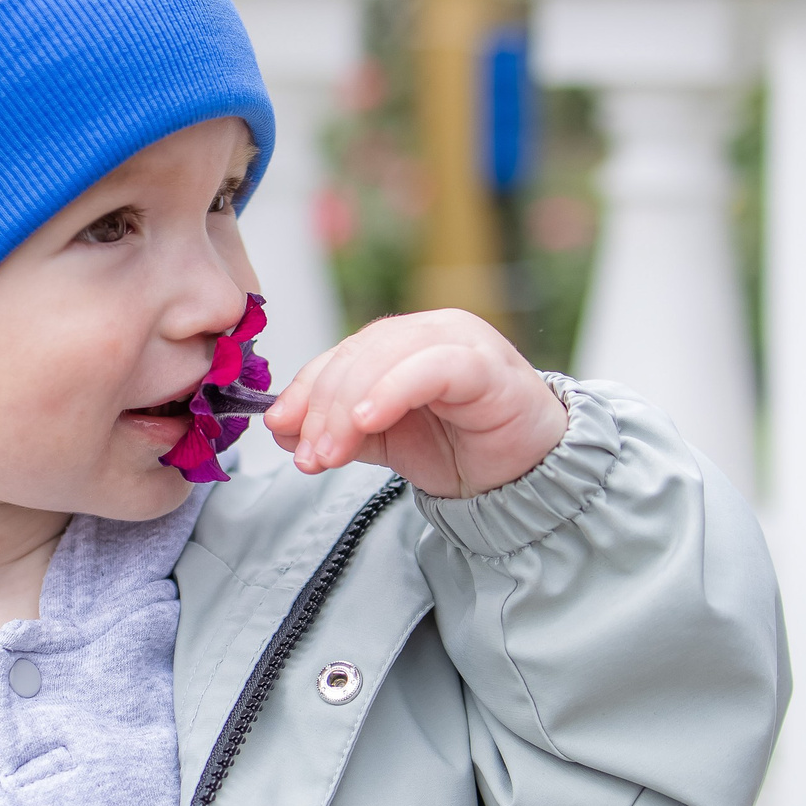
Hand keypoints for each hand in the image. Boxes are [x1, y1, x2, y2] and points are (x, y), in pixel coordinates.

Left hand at [264, 311, 566, 498]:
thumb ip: (339, 430)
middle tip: (308, 456)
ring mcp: (460, 341)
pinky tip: (366, 421)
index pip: (341, 355)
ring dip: (346, 408)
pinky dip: (393, 391)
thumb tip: (282, 430)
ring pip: (385, 357)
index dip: (304, 391)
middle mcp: (430, 330)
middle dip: (321, 408)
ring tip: (329, 453)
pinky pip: (432, 368)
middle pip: (357, 355)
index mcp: (404, 340)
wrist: (526, 475)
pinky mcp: (486, 366)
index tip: (280, 430)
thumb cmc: (462, 447)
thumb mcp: (386, 439)